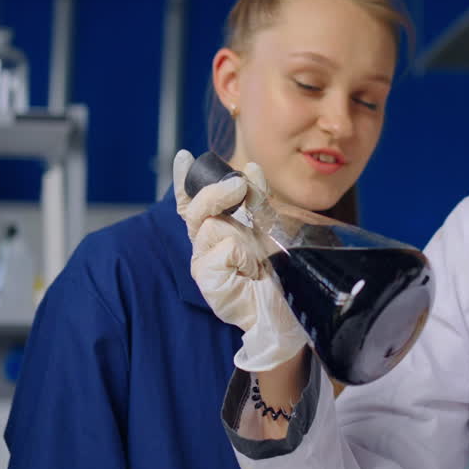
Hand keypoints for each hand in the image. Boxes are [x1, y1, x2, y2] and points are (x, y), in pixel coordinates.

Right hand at [173, 150, 307, 371]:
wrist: (284, 310)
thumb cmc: (274, 272)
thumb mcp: (268, 228)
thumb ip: (257, 201)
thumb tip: (251, 167)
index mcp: (215, 228)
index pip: (192, 200)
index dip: (184, 180)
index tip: (184, 157)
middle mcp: (204, 243)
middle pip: (196, 208)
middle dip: (215, 192)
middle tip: (237, 184)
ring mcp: (202, 262)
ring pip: (211, 227)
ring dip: (239, 231)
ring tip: (258, 252)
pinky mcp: (206, 279)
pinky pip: (222, 250)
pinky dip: (241, 254)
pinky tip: (251, 269)